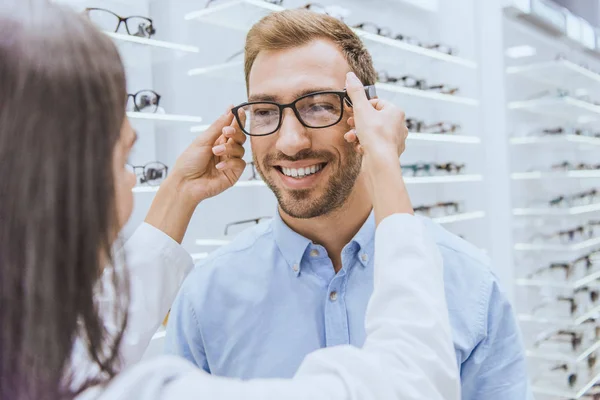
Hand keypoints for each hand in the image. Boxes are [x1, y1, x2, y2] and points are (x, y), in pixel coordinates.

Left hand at [145, 107, 246, 242]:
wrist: (185, 183)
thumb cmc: (189, 162)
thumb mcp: (203, 140)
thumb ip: (218, 126)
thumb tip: (229, 109)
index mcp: (217, 140)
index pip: (232, 127)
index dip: (237, 120)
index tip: (239, 111)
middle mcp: (225, 150)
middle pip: (240, 137)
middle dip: (236, 132)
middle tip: (227, 132)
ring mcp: (230, 162)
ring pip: (241, 149)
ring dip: (230, 148)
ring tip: (216, 152)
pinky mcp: (233, 174)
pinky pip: (240, 163)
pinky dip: (230, 162)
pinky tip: (218, 166)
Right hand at [343, 72, 407, 167]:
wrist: (380, 162)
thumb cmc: (374, 135)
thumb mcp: (361, 109)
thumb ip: (355, 92)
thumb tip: (350, 75)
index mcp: (396, 112)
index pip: (376, 103)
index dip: (361, 107)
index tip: (352, 112)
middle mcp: (399, 124)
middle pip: (374, 118)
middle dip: (358, 122)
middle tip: (350, 125)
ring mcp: (396, 139)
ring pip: (373, 132)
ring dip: (359, 134)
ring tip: (352, 138)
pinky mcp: (391, 152)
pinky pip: (376, 144)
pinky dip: (366, 145)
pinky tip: (360, 148)